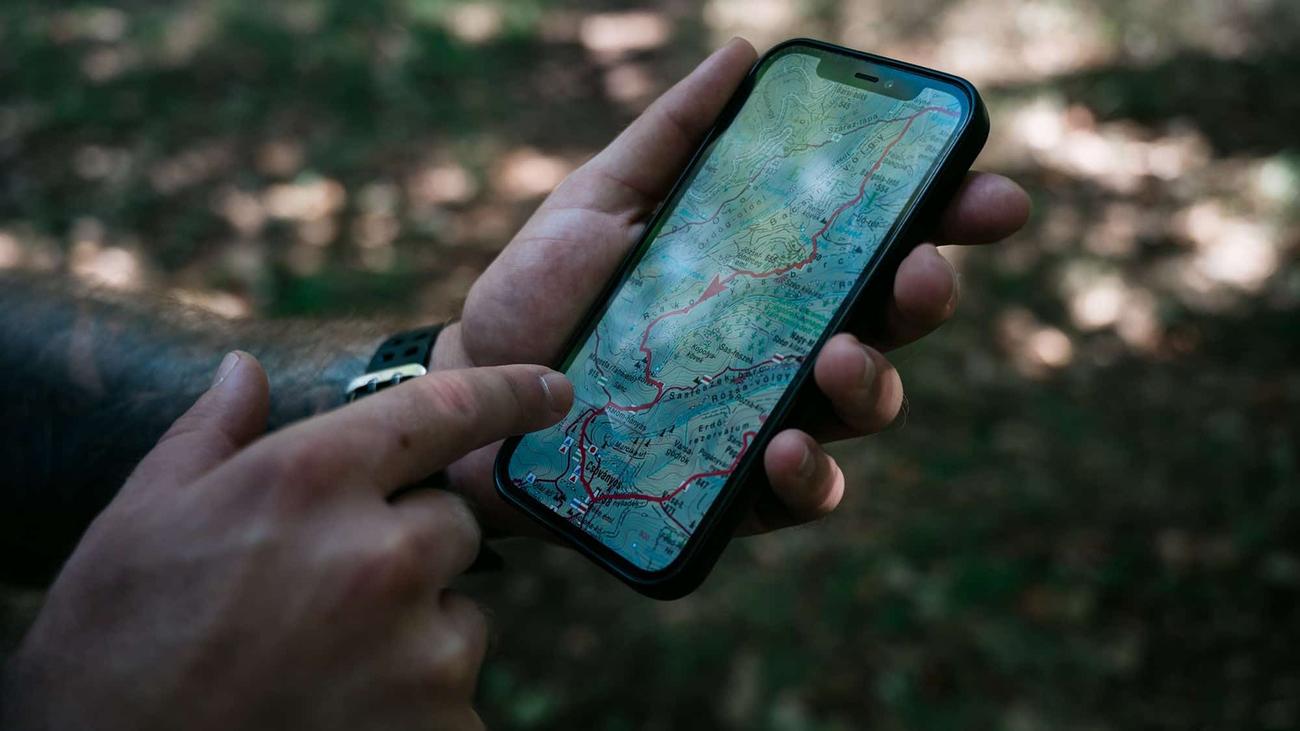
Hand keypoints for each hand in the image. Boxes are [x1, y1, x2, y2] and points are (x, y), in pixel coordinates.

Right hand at [2, 352, 572, 730]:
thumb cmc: (114, 647)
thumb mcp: (138, 520)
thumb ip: (211, 436)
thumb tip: (247, 372)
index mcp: (311, 478)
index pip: (447, 409)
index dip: (510, 393)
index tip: (554, 389)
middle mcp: (381, 552)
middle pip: (452, 524)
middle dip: (409, 546)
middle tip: (329, 592)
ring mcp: (418, 646)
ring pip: (458, 614)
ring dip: (413, 630)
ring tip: (323, 666)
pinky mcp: (442, 725)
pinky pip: (457, 692)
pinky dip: (417, 702)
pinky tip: (344, 711)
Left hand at [435, 38, 1030, 534]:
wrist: (480, 392)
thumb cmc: (544, 291)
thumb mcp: (600, 200)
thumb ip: (671, 137)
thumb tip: (741, 56)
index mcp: (775, 267)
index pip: (880, 237)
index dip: (947, 215)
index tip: (987, 192)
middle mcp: (790, 340)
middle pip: (893, 321)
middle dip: (926, 293)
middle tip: (918, 272)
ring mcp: (772, 414)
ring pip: (866, 405)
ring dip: (874, 383)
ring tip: (840, 358)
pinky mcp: (739, 489)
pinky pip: (806, 492)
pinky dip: (811, 475)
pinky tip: (785, 447)